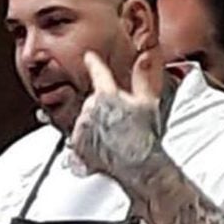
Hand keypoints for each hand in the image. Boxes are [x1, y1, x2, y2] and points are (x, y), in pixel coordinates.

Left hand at [70, 49, 164, 185]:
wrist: (137, 165)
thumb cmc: (144, 137)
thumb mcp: (148, 103)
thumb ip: (143, 78)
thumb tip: (145, 57)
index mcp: (107, 95)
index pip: (98, 72)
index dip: (93, 63)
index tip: (89, 57)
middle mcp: (90, 108)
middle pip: (93, 101)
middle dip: (105, 109)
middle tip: (120, 123)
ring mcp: (82, 127)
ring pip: (86, 119)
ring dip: (96, 125)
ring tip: (112, 138)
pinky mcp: (76, 144)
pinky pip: (78, 137)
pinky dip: (88, 141)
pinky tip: (102, 146)